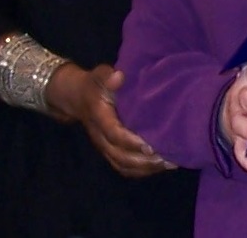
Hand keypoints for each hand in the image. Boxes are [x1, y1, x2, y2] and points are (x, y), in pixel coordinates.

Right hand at [48, 63, 177, 177]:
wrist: (77, 98)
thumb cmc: (95, 84)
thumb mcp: (99, 75)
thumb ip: (108, 76)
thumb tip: (119, 76)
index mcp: (99, 116)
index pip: (114, 134)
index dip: (131, 141)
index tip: (150, 145)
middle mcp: (100, 136)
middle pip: (120, 155)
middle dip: (144, 160)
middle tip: (168, 158)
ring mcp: (104, 146)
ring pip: (122, 164)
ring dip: (145, 167)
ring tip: (169, 163)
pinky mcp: (109, 151)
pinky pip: (123, 167)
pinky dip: (141, 171)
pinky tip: (159, 166)